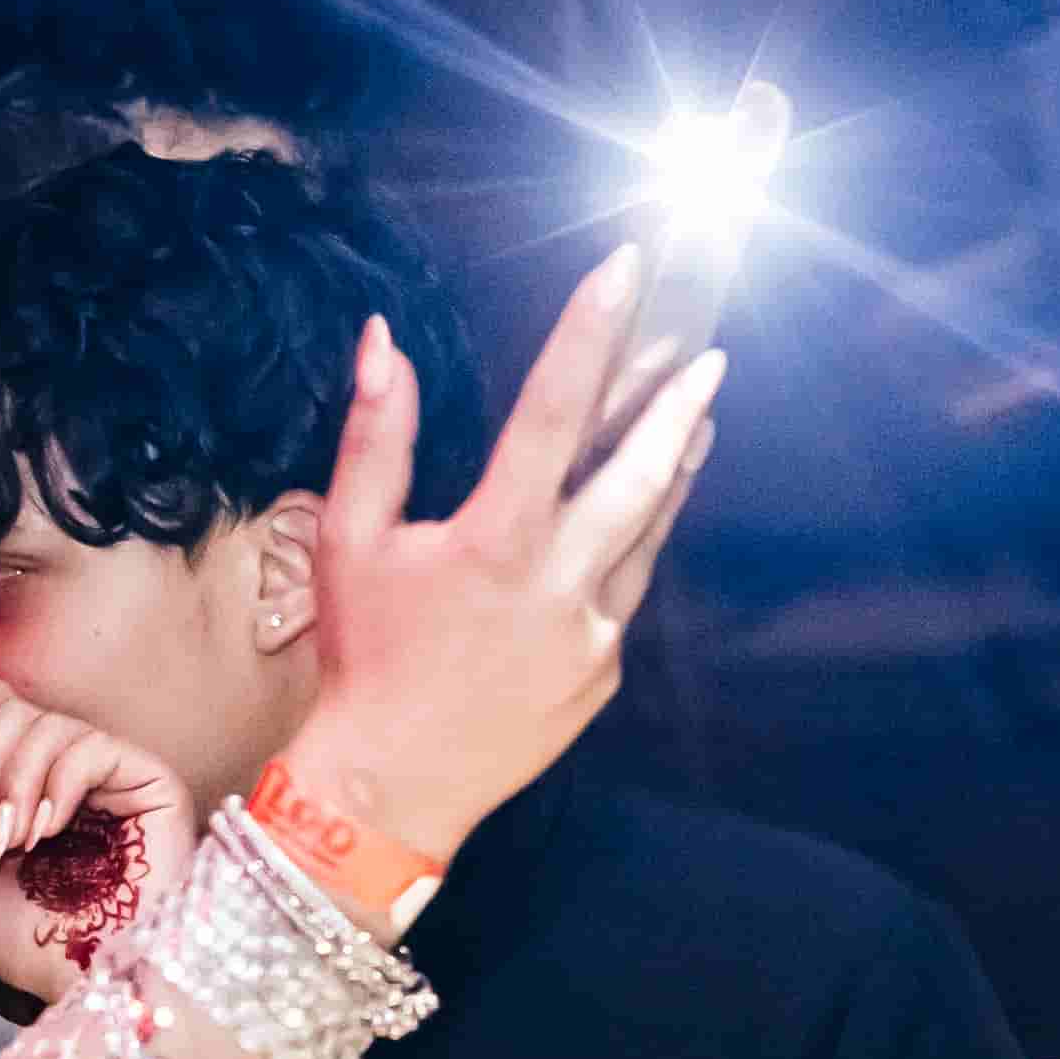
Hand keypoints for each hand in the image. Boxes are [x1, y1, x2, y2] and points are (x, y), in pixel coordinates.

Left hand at [0, 658, 190, 1002]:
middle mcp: (65, 773)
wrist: (84, 983)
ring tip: (10, 842)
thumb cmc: (27, 943)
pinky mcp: (149, 782)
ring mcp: (109, 775)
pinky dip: (56, 784)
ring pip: (47, 724)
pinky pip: (91, 745)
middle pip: (11, 714)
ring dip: (13, 783)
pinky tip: (47, 829)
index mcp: (21, 787)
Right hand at [285, 256, 727, 870]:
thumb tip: (382, 341)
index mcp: (495, 539)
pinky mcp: (604, 672)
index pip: (555, 410)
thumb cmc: (362, 655)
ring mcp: (593, 632)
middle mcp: (559, 581)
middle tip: (709, 355)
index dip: (593, 332)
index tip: (628, 272)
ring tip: (696, 417)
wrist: (389, 785)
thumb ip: (376, 435)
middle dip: (679, 405)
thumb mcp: (350, 539)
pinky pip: (625, 593)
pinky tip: (627, 521)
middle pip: (641, 473)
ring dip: (673, 468)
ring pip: (650, 531)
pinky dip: (629, 547)